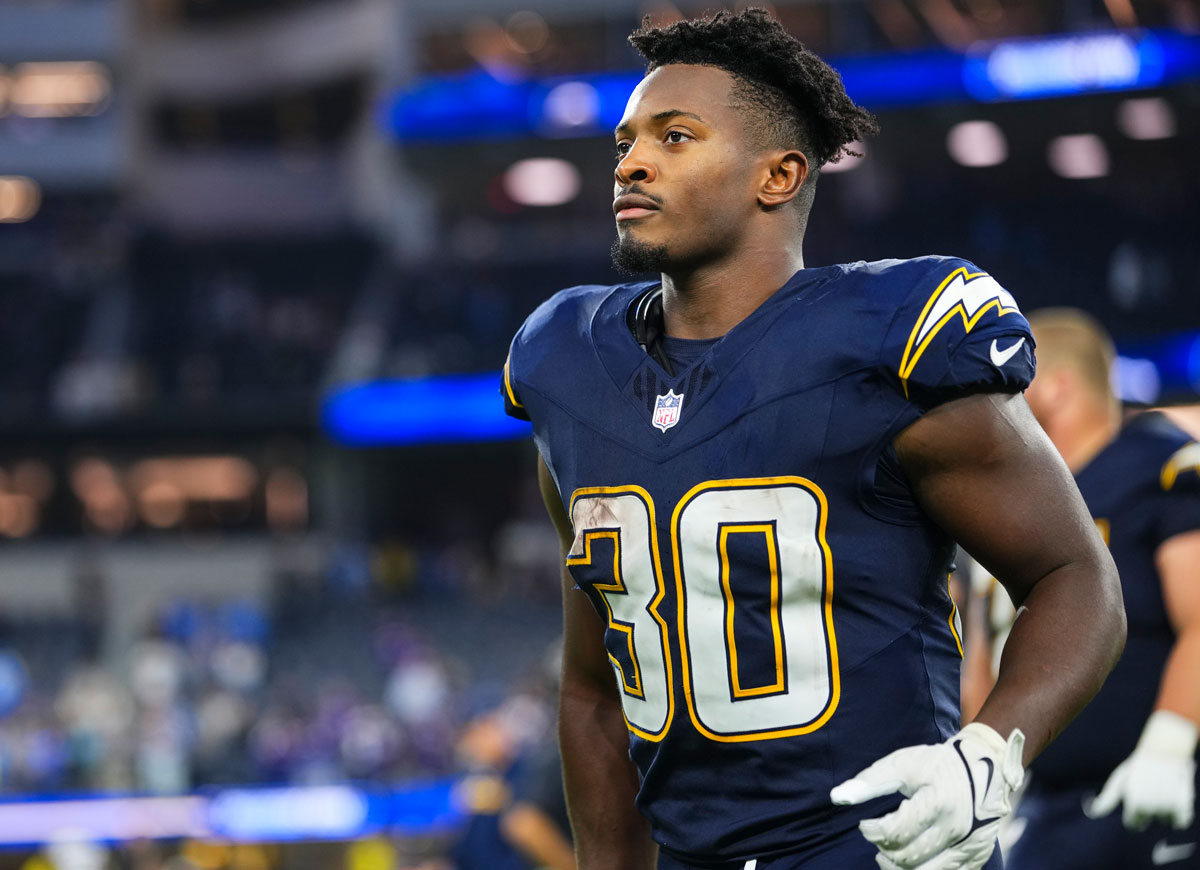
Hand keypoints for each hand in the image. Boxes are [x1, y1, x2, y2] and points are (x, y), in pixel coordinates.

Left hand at [830, 723, 1024, 869]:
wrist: (988, 766)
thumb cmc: (939, 763)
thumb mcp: (904, 763)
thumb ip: (870, 781)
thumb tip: (837, 797)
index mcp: (938, 803)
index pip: (894, 833)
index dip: (872, 832)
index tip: (866, 825)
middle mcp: (957, 829)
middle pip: (908, 858)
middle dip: (884, 851)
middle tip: (877, 839)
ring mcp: (970, 846)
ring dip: (899, 869)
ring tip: (888, 856)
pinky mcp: (977, 856)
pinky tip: (912, 861)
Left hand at [1087, 709, 1197, 830]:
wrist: (1164, 750)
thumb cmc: (1138, 766)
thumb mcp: (1119, 779)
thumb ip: (1107, 799)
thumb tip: (1092, 813)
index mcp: (1133, 802)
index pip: (1133, 824)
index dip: (1133, 816)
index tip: (1135, 804)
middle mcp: (1150, 806)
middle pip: (1149, 820)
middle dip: (1147, 810)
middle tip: (1149, 791)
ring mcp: (1167, 806)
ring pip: (1164, 820)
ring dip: (1163, 810)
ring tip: (1161, 791)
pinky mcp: (1184, 805)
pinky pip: (1181, 822)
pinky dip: (1179, 815)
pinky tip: (1174, 800)